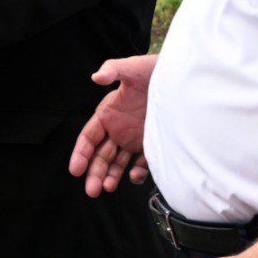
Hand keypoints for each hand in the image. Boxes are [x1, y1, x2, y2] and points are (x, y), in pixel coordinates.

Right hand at [69, 54, 156, 195]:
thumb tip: (96, 77)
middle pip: (100, 155)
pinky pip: (142, 164)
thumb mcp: (133, 67)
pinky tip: (134, 176)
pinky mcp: (152, 145)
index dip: (80, 154)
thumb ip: (113, 70)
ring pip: (117, 163)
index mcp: (108, 113)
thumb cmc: (153, 70)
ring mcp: (135, 139)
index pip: (88, 138)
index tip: (75, 169)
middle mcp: (119, 129)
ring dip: (110, 176)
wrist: (182, 80)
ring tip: (107, 188)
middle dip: (94, 172)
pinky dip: (137, 173)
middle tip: (92, 190)